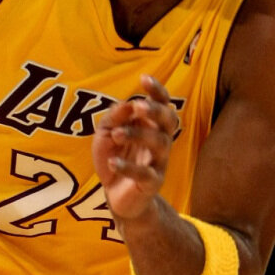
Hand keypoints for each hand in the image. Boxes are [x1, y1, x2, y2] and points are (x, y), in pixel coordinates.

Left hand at [92, 74, 179, 220]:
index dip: (157, 90)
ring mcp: (159, 161)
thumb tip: (126, 104)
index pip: (161, 103)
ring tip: (117, 135)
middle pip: (168, 120)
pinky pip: (145, 174)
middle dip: (156, 111)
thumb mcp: (106, 133)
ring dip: (138, 136)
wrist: (117, 195)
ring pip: (160, 144)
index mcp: (151, 124)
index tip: (144, 78)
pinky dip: (129, 167)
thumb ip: (114, 117)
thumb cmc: (116, 156)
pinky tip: (113, 162)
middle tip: (139, 107)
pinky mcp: (152, 183)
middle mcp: (160, 140)